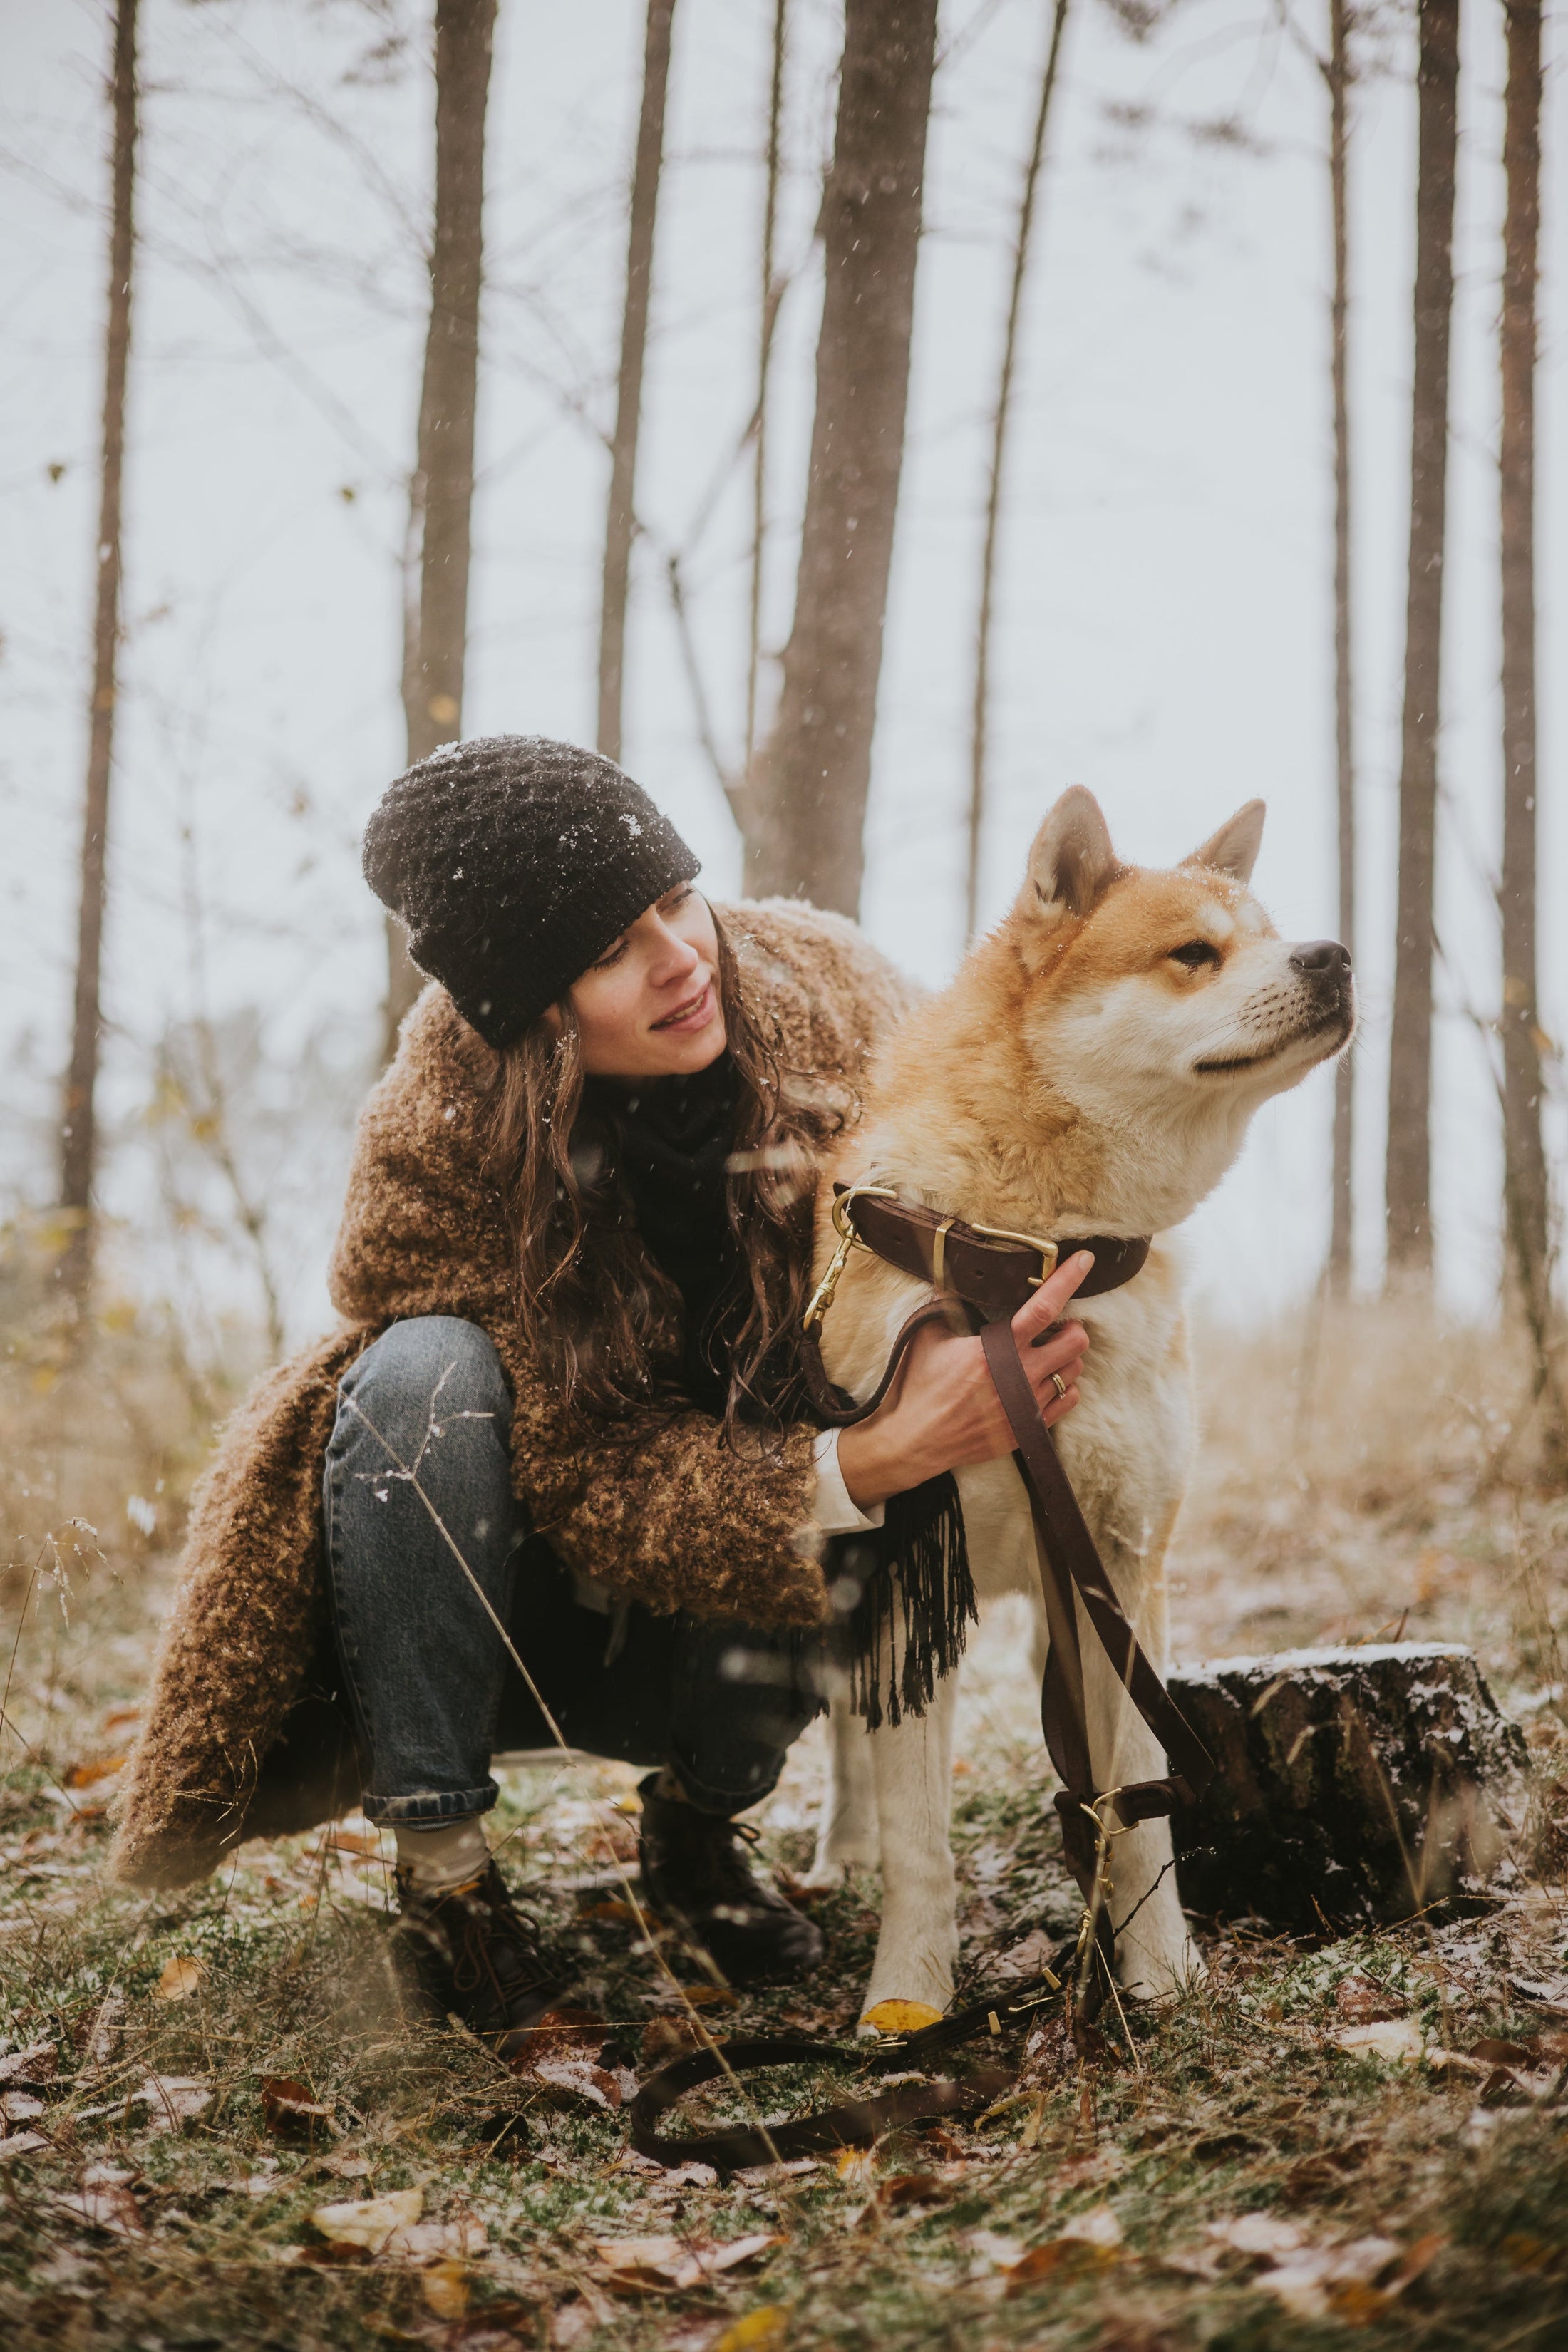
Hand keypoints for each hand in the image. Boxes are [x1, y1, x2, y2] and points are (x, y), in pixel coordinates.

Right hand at [835, 1251, 1092, 1509]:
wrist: (915, 1440)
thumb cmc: (919, 1386)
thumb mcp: (927, 1336)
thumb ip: (944, 1302)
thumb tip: (945, 1270)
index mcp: (996, 1349)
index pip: (1043, 1307)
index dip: (1067, 1280)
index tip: (1083, 1260)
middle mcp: (1019, 1376)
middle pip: (1075, 1342)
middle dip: (1071, 1328)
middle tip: (1056, 1327)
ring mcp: (1027, 1404)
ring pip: (1074, 1371)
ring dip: (1066, 1358)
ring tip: (1044, 1355)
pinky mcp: (1029, 1428)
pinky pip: (1068, 1400)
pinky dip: (1063, 1386)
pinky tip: (1043, 1381)